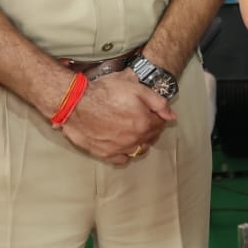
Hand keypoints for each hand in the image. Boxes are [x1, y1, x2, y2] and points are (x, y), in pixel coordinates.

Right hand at [59, 70, 175, 165]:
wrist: (76, 102)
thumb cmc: (104, 92)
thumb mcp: (136, 88)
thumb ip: (158, 102)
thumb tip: (171, 116)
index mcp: (144, 124)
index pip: (160, 124)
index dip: (158, 117)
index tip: (153, 112)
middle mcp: (134, 140)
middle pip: (150, 138)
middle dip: (151, 129)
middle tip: (144, 120)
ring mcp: (119, 149)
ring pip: (138, 150)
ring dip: (140, 141)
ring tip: (134, 131)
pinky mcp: (104, 153)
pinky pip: (121, 159)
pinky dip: (125, 153)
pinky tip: (123, 145)